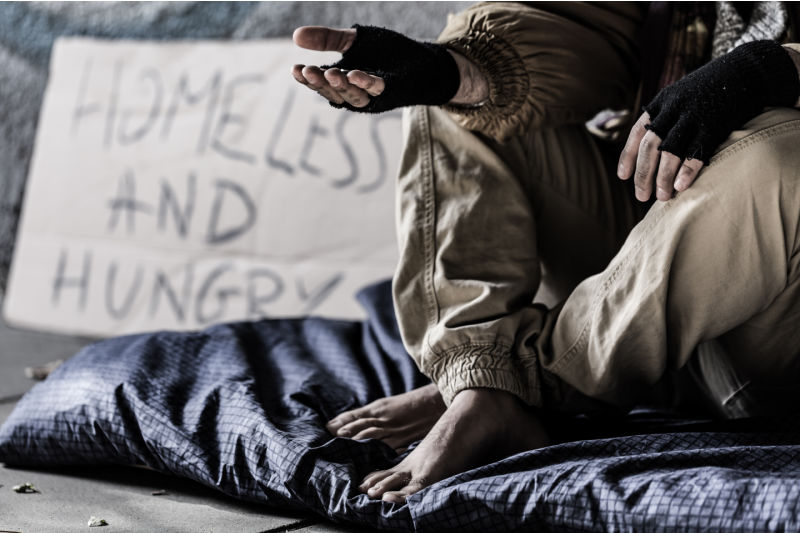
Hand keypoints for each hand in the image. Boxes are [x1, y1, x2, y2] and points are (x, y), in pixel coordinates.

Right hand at [291, 26, 385, 108]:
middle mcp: (353, 92)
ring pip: (352, 96)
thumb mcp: (352, 40)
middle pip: (333, 92)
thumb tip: (295, 35)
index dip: (306, 78)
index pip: (319, 82)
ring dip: (341, 85)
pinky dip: (365, 83)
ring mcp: (372, 95)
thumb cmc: (384, 52)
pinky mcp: (390, 92)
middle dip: (320, 82)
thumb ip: (327, 38)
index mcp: (341, 81)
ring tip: (330, 72)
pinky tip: (355, 74)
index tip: (295, 69)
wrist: (419, 60)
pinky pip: (376, 89)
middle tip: (308, 71)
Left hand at [618, 40, 799, 202]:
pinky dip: (687, 170)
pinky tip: (681, 186)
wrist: (744, 70)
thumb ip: (665, 117)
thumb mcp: (680, 96)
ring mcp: (693, 116)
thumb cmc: (709, 90)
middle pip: (649, 147)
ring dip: (663, 177)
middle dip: (643, 174)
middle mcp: (673, 109)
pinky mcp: (713, 124)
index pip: (637, 133)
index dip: (628, 156)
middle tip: (642, 196)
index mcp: (661, 103)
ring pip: (670, 152)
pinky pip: (696, 151)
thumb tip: (649, 150)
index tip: (623, 177)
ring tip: (662, 197)